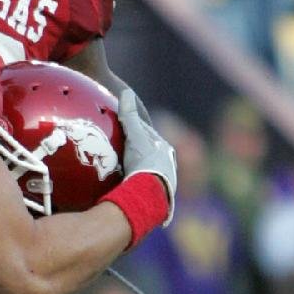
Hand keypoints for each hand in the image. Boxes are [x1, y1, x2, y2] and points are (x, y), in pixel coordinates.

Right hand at [118, 89, 176, 222]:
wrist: (152, 194)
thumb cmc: (145, 162)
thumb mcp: (135, 136)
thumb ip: (129, 116)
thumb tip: (126, 92)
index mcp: (165, 149)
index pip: (148, 136)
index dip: (136, 131)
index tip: (126, 130)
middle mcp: (168, 165)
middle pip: (151, 155)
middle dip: (141, 153)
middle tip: (126, 152)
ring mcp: (164, 184)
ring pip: (150, 173)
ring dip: (141, 172)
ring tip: (126, 173)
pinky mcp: (159, 200)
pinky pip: (146, 190)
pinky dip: (138, 187)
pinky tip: (130, 191)